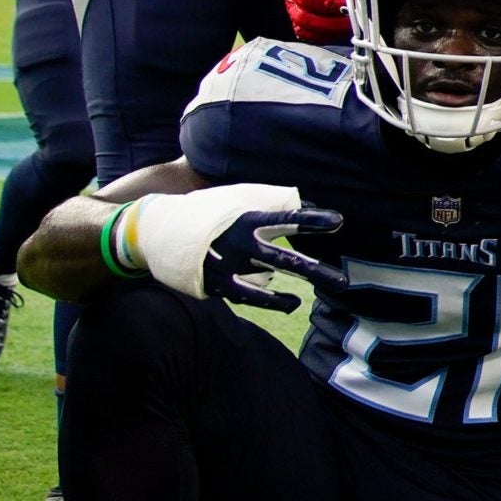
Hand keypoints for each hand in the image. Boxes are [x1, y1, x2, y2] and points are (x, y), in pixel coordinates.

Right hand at [116, 184, 346, 311]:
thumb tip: (300, 201)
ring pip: (271, 278)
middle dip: (316, 271)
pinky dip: (272, 300)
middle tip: (343, 280)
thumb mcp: (234, 198)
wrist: (157, 230)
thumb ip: (267, 202)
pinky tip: (293, 302)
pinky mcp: (217, 283)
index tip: (338, 221)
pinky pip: (250, 296)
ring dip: (301, 286)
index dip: (311, 220)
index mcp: (244, 218)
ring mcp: (229, 265)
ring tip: (333, 288)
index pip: (284, 219)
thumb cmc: (206, 211)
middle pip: (284, 259)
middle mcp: (239, 243)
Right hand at [281, 0, 354, 42]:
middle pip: (304, 3)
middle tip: (350, 13)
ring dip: (327, 26)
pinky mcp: (297, 18)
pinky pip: (305, 32)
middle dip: (329, 11)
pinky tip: (338, 32)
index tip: (341, 0)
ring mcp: (292, 3)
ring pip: (303, 20)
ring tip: (347, 25)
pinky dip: (321, 36)